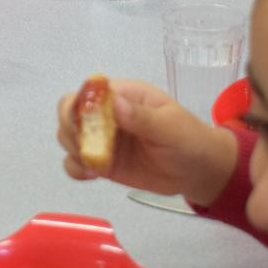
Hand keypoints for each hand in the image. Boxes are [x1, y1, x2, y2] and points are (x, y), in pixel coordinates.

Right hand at [56, 78, 237, 204]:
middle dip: (71, 130)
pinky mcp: (103, 162)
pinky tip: (91, 175)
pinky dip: (76, 168)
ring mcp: (103, 138)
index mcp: (124, 96)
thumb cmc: (189, 140)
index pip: (88, 91)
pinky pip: (76, 162)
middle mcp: (107, 114)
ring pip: (68, 136)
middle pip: (70, 112)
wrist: (199, 172)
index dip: (78, 105)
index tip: (82, 125)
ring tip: (93, 165)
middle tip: (87, 148)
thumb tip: (114, 103)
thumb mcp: (170, 127)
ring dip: (72, 150)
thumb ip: (143, 117)